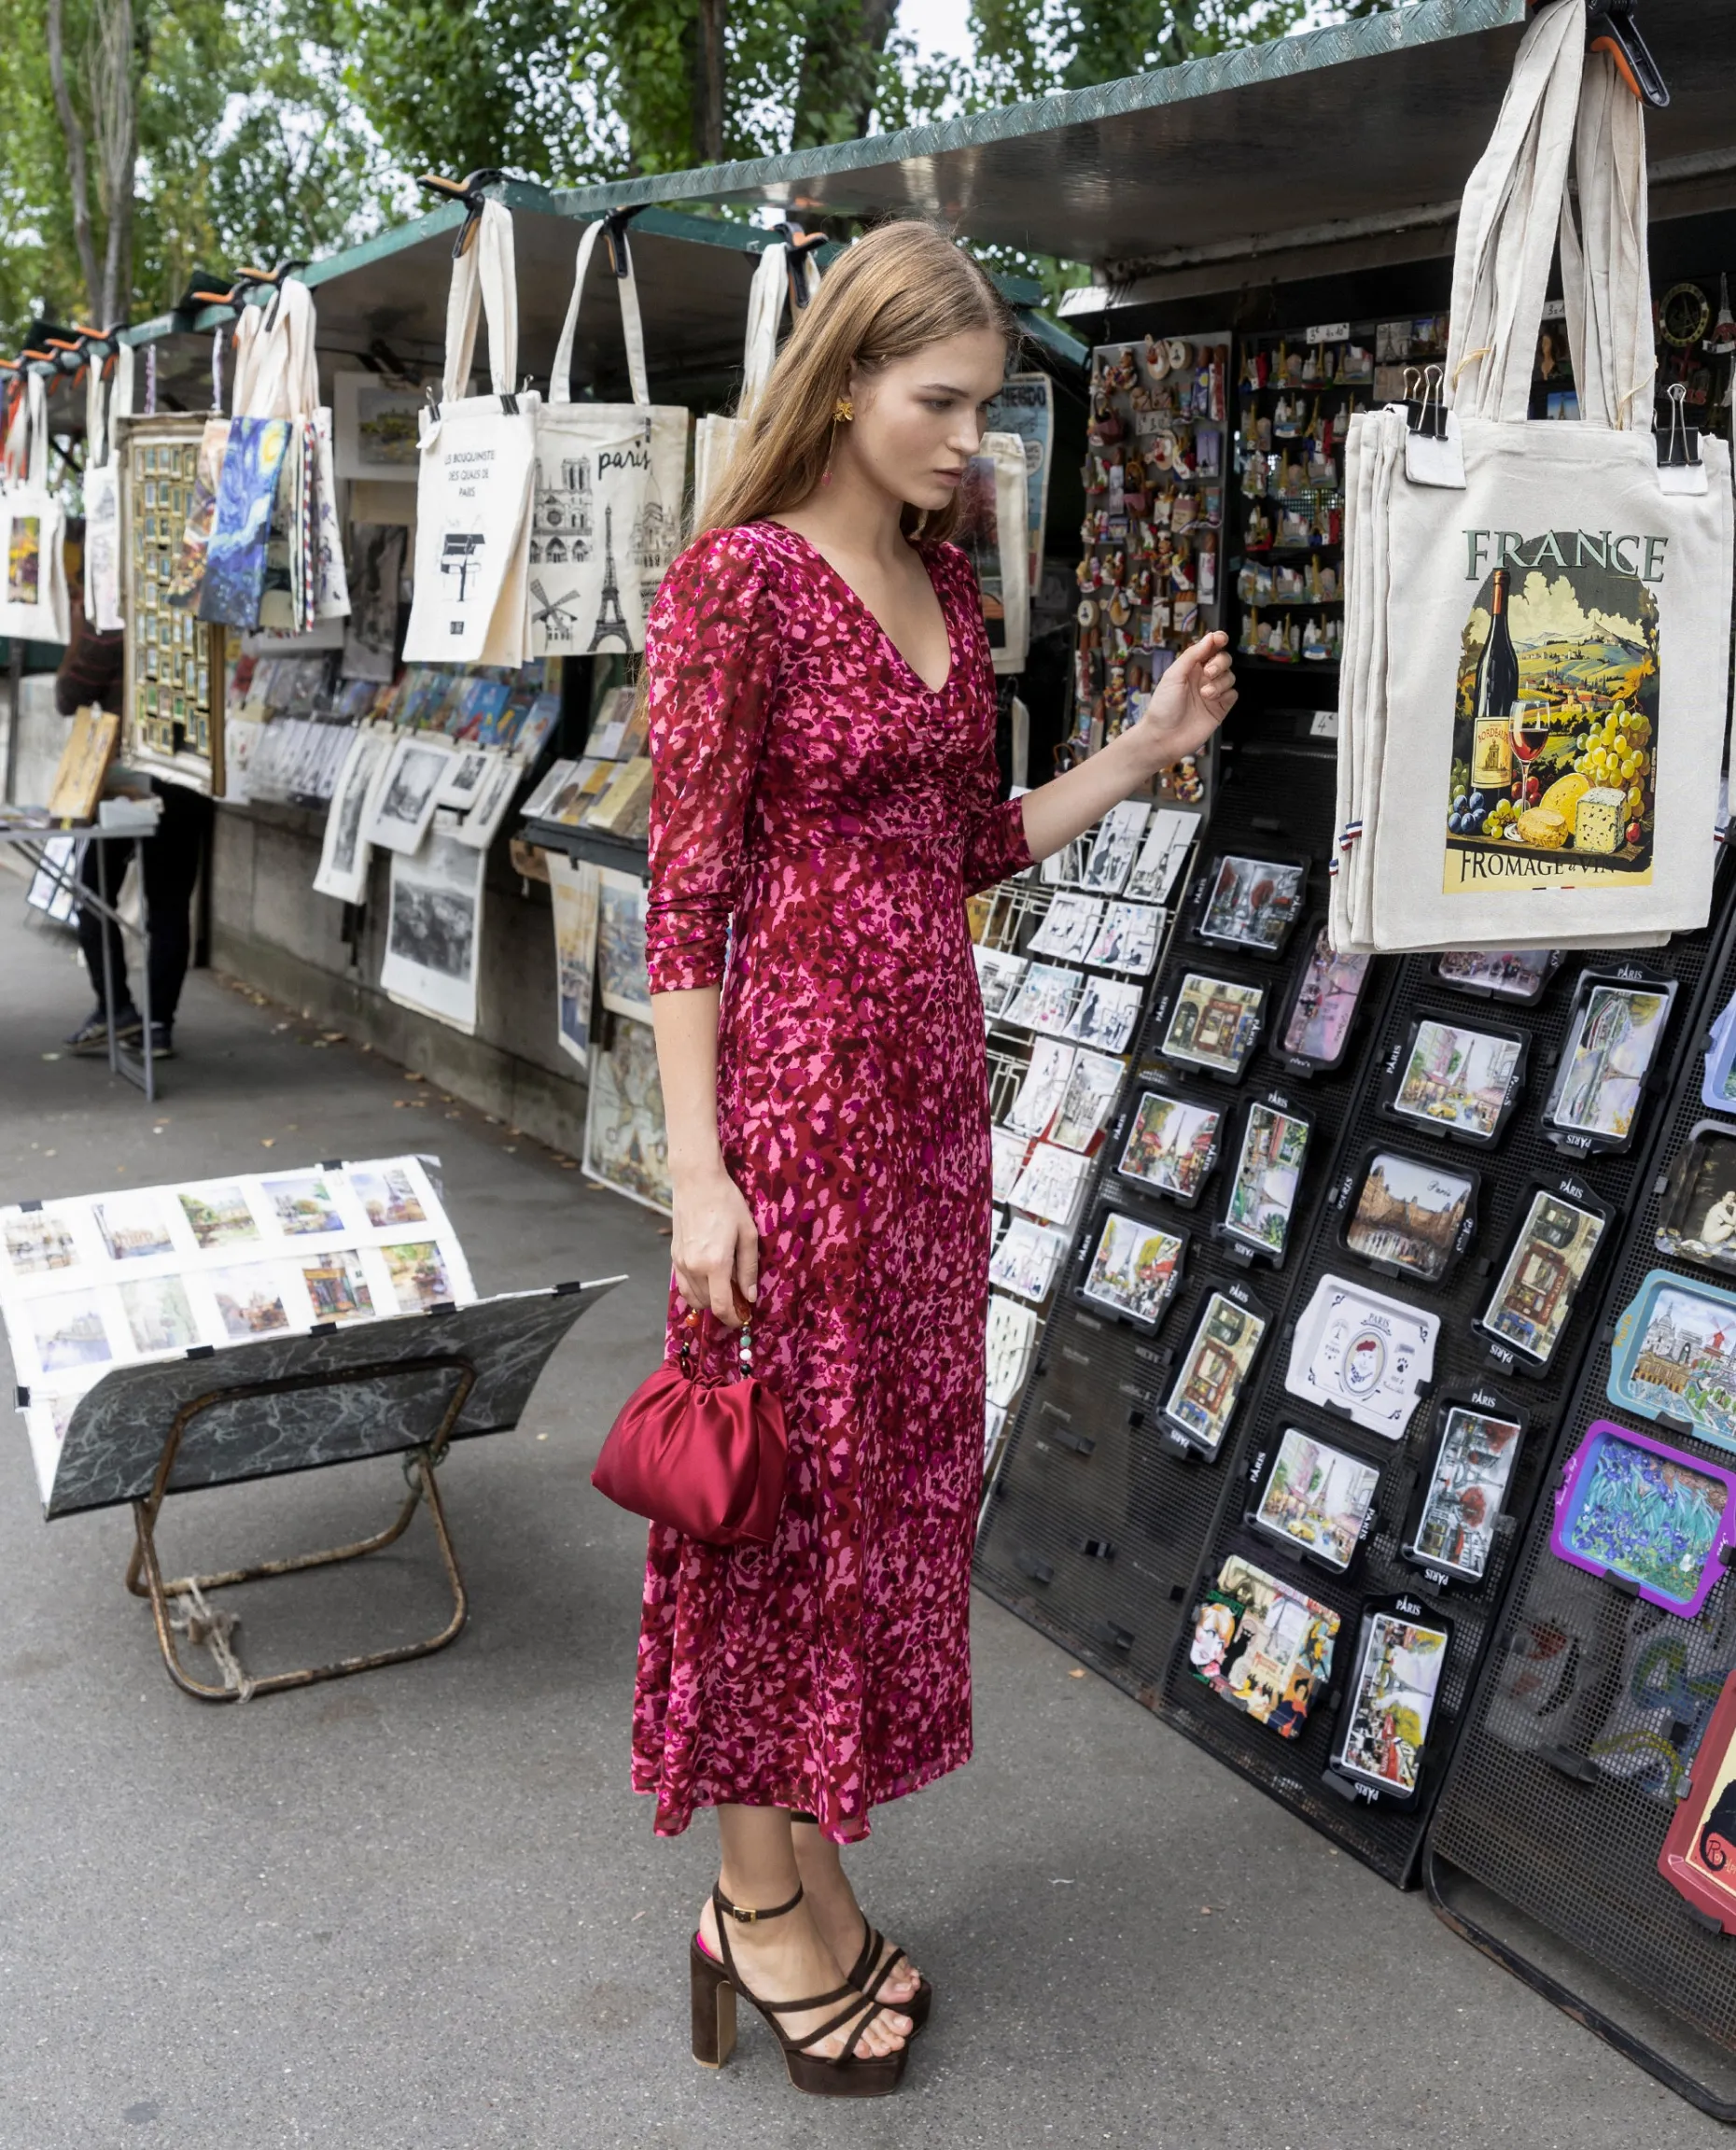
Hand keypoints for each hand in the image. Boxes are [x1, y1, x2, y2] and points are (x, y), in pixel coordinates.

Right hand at [670, 1162, 758, 1326]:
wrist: (696, 1183)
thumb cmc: (727, 1204)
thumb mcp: (747, 1234)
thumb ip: (748, 1268)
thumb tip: (749, 1296)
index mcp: (715, 1264)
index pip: (721, 1306)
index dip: (733, 1318)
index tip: (743, 1318)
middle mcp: (694, 1267)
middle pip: (707, 1304)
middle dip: (724, 1308)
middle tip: (740, 1299)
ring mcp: (680, 1263)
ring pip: (693, 1298)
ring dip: (710, 1300)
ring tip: (726, 1289)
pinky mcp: (673, 1256)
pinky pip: (683, 1285)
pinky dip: (696, 1291)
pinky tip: (709, 1280)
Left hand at [1128, 631, 1236, 774]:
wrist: (1164, 737)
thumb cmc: (1163, 706)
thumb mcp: (1174, 675)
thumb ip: (1192, 655)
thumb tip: (1209, 637)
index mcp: (1190, 668)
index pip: (1209, 648)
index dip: (1217, 640)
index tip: (1221, 638)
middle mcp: (1203, 678)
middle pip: (1224, 660)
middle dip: (1220, 662)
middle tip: (1208, 672)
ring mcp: (1213, 694)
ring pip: (1230, 677)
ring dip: (1220, 682)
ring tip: (1205, 694)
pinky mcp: (1220, 709)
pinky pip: (1233, 694)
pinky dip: (1226, 694)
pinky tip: (1213, 700)